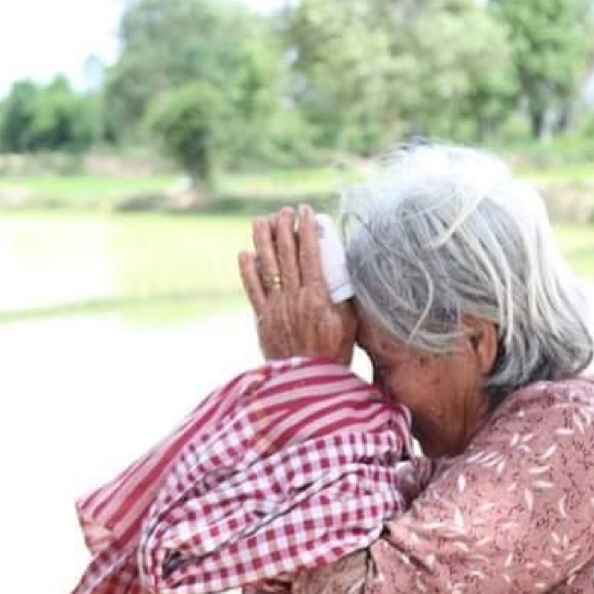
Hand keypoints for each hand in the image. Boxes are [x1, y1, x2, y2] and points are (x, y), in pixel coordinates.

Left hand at [239, 205, 355, 366]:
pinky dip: (248, 272)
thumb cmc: (335, 352)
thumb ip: (344, 294)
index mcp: (317, 297)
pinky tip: (245, 254)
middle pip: (286, 256)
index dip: (306, 229)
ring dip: (263, 243)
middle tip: (283, 211)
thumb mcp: (348, 321)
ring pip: (267, 269)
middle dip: (284, 229)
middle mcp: (293, 300)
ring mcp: (275, 310)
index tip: (304, 211)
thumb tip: (342, 269)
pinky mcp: (262, 321)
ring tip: (260, 222)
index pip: (310, 254)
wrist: (308, 382)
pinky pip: (253, 291)